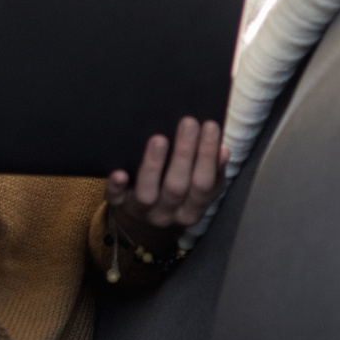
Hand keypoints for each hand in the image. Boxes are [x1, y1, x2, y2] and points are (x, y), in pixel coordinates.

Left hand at [106, 117, 226, 251]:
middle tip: (188, 122)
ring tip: (159, 139)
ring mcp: (142, 211)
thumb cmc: (179, 190)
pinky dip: (117, 186)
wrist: (144, 217)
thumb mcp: (199, 186)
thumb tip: (224, 151)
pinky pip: (116, 199)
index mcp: (191, 210)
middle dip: (184, 153)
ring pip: (148, 193)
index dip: (208, 157)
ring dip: (154, 165)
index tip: (211, 126)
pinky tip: (119, 172)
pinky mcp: (119, 205)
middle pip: (177, 187)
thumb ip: (213, 171)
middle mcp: (168, 214)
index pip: (203, 184)